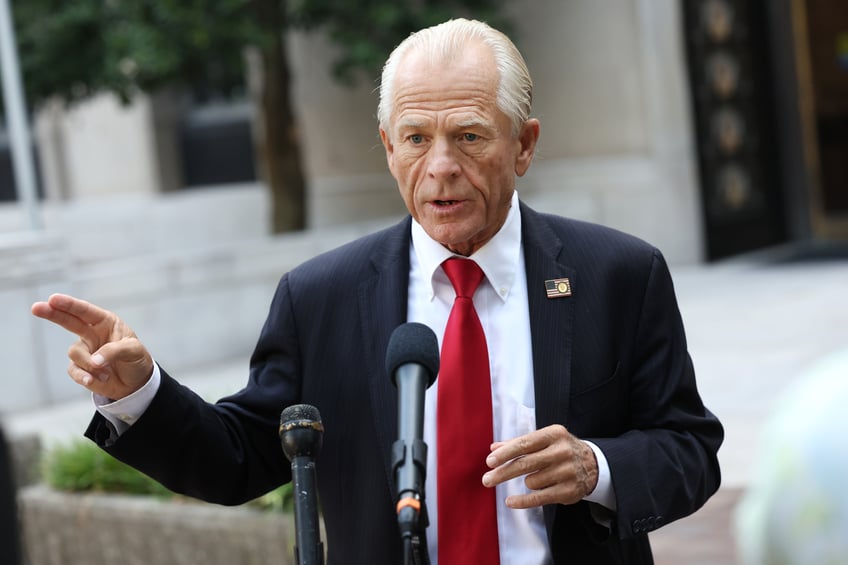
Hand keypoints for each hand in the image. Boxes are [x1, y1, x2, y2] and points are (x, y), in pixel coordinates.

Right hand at [31, 294, 153, 399]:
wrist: (136, 383)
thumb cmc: (136, 360)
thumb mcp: (134, 351)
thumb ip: (114, 351)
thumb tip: (94, 361)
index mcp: (106, 322)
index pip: (85, 311)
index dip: (69, 305)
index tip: (53, 299)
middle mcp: (92, 333)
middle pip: (68, 321)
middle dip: (52, 314)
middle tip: (36, 307)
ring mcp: (85, 351)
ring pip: (75, 353)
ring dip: (89, 364)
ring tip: (106, 372)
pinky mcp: (81, 368)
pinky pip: (74, 370)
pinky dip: (83, 376)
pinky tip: (93, 380)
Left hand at [482, 424, 598, 508]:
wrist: (594, 465)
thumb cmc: (560, 449)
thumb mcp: (544, 440)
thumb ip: (519, 443)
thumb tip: (493, 448)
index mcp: (554, 434)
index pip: (524, 444)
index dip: (505, 453)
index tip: (489, 461)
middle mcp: (562, 451)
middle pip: (525, 464)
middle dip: (503, 473)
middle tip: (486, 480)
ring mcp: (567, 472)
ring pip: (531, 481)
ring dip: (527, 481)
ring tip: (538, 477)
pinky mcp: (569, 491)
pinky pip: (539, 498)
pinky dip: (522, 501)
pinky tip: (510, 502)